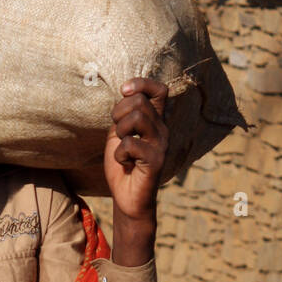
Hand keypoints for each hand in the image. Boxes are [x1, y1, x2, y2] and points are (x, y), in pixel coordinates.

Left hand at [103, 77, 168, 220]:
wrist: (127, 198)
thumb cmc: (123, 164)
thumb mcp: (120, 134)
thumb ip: (124, 115)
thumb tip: (127, 91)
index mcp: (155, 120)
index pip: (160, 89)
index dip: (141, 84)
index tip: (125, 92)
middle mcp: (162, 129)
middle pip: (139, 101)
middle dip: (119, 113)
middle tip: (118, 133)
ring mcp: (161, 144)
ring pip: (136, 117)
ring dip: (120, 132)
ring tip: (122, 147)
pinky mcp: (156, 160)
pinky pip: (130, 144)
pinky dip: (120, 154)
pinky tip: (125, 163)